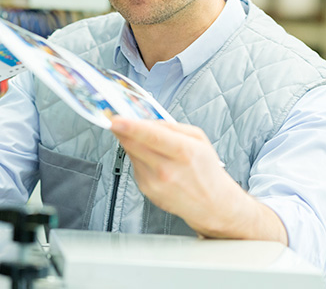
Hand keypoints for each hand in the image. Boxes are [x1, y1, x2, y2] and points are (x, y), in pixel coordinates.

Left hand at [109, 116, 248, 237]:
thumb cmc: (206, 170)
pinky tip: (152, 160)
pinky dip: (138, 157)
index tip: (114, 119)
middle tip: (115, 120)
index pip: (151, 136)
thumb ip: (172, 126)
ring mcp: (154, 182)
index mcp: (184, 152)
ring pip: (131, 153)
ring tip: (146, 142)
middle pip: (133, 144)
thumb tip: (148, 121)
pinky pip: (135, 165)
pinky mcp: (146, 190)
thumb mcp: (199, 139)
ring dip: (131, 143)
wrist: (211, 204)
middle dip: (121, 130)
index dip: (130, 126)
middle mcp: (167, 169)